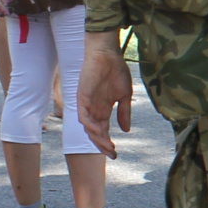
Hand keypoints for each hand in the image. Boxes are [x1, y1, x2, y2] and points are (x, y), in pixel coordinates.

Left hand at [77, 37, 132, 158]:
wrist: (107, 54)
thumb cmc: (116, 71)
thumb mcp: (124, 95)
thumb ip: (124, 113)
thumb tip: (126, 130)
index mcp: (103, 109)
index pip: (103, 131)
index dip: (108, 143)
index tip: (116, 154)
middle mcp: (93, 109)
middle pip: (95, 133)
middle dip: (103, 145)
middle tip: (112, 154)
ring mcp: (86, 104)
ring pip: (89, 127)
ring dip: (97, 138)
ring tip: (107, 146)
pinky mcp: (81, 97)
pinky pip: (82, 115)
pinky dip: (89, 125)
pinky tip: (97, 131)